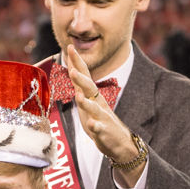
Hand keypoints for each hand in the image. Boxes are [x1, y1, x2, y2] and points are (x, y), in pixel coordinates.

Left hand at [63, 46, 143, 183]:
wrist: (119, 142)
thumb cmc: (100, 121)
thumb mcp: (88, 102)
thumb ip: (81, 87)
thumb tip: (72, 70)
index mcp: (92, 96)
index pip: (84, 75)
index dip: (77, 62)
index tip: (70, 47)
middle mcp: (98, 103)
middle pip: (89, 88)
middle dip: (81, 79)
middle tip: (72, 68)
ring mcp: (101, 117)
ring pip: (94, 108)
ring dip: (86, 102)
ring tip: (79, 96)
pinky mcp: (104, 131)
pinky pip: (99, 128)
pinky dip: (95, 125)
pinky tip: (92, 123)